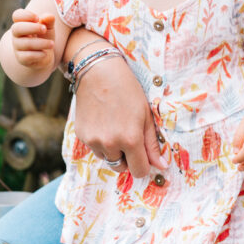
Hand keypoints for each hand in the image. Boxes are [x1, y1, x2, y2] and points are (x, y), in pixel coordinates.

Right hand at [9, 9, 55, 69]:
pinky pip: (27, 56)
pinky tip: (45, 54)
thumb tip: (49, 17)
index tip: (37, 18)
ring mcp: (17, 47)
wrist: (44, 56)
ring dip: (41, 43)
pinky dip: (38, 54)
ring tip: (52, 44)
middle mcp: (17, 35)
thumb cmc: (44, 37)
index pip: (17, 15)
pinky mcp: (21, 59)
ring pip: (26, 43)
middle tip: (44, 29)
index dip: (25, 15)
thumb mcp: (48, 28)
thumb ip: (49, 21)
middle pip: (17, 28)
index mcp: (22, 23)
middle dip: (32, 28)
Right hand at [71, 55, 167, 176]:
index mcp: (130, 140)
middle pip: (121, 168)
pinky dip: (100, 142)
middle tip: (129, 137)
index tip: (144, 156)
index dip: (143, 165)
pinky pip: (94, 149)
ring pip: (107, 158)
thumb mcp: (146, 115)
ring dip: (113, 150)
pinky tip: (103, 122)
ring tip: (115, 126)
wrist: (98, 72)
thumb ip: (152, 144)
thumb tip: (162, 166)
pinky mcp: (81, 136)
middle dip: (128, 158)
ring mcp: (93, 141)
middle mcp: (110, 144)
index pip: (139, 171)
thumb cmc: (128, 91)